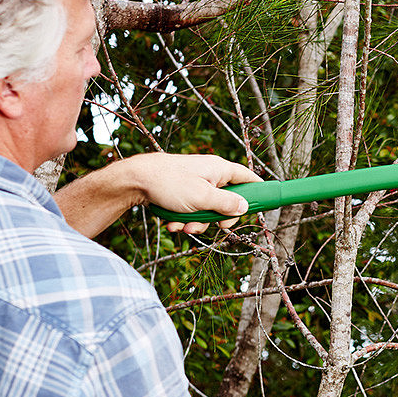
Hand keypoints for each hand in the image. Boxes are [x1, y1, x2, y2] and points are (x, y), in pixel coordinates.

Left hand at [116, 153, 257, 233]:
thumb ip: (227, 204)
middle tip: (215, 227)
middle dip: (219, 218)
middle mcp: (209, 175)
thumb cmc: (168, 183)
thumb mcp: (203, 198)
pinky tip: (173, 223)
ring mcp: (195, 183)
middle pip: (227, 201)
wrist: (134, 180)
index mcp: (219, 169)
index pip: (248, 178)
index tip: (263, 204)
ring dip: (198, 222)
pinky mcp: (182, 192)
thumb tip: (245, 208)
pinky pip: (192, 209)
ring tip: (184, 226)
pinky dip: (185, 219)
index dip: (258, 191)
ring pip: (207, 209)